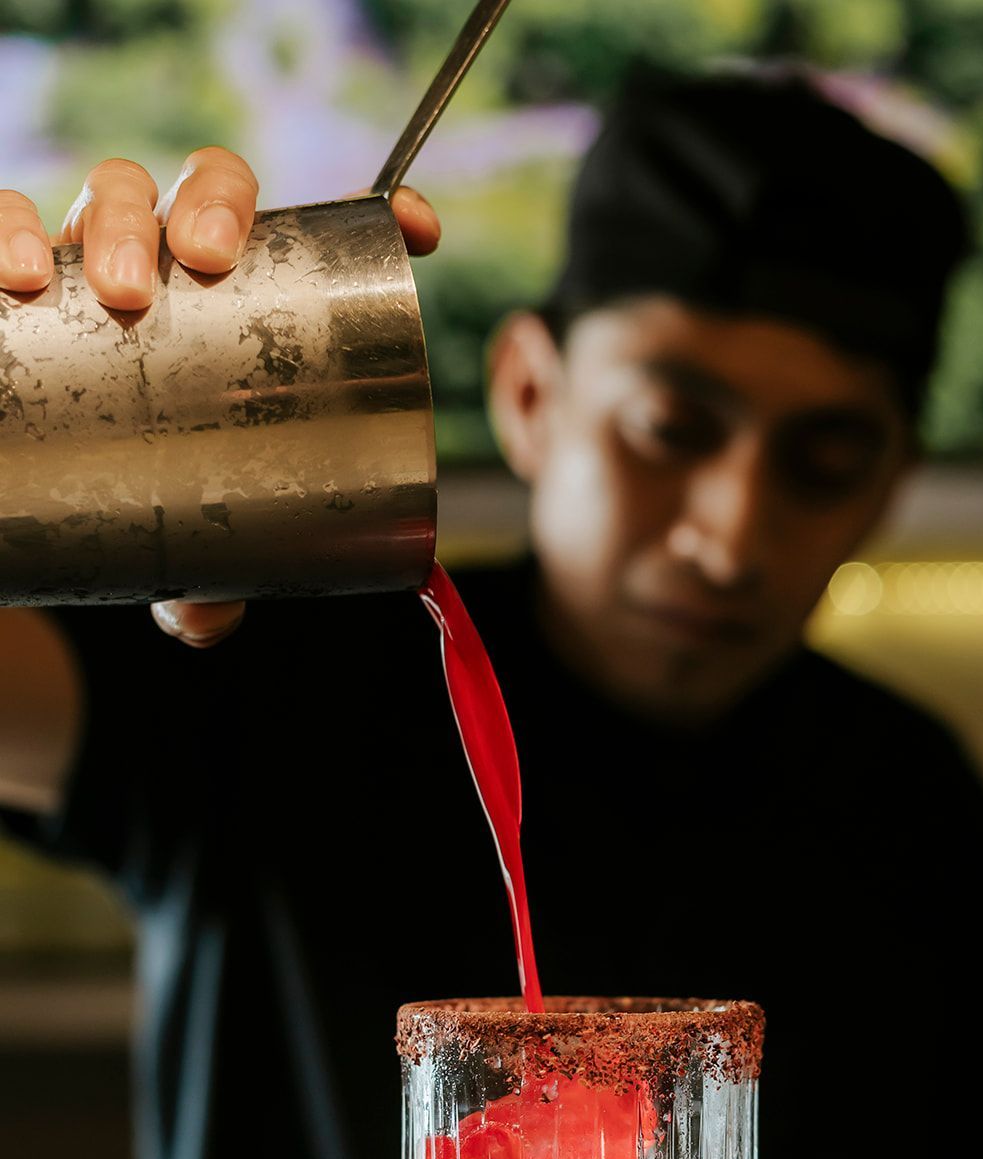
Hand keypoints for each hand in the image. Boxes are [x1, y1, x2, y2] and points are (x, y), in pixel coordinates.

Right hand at [0, 149, 440, 647]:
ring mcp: (95, 256)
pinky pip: (6, 219)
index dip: (376, 215)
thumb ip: (206, 578)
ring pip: (113, 189)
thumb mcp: (184, 536)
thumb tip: (207, 620)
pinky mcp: (22, 270)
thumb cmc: (138, 488)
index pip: (316, 237)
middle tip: (204, 262)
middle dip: (212, 206)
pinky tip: (17, 271)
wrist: (37, 480)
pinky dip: (8, 229)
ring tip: (115, 289)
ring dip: (116, 218)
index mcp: (245, 302)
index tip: (416, 230)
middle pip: (209, 189)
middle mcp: (173, 262)